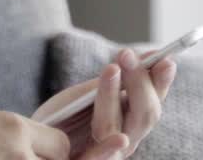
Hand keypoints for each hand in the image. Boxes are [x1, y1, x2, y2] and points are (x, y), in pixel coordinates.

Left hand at [31, 48, 177, 159]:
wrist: (37, 145)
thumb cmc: (64, 118)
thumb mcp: (88, 93)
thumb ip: (112, 80)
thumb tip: (136, 55)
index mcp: (132, 119)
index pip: (154, 99)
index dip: (162, 81)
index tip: (166, 58)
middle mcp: (128, 138)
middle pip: (145, 114)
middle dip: (138, 81)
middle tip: (126, 54)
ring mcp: (113, 155)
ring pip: (123, 130)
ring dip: (116, 98)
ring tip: (112, 69)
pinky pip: (102, 158)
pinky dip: (111, 148)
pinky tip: (120, 138)